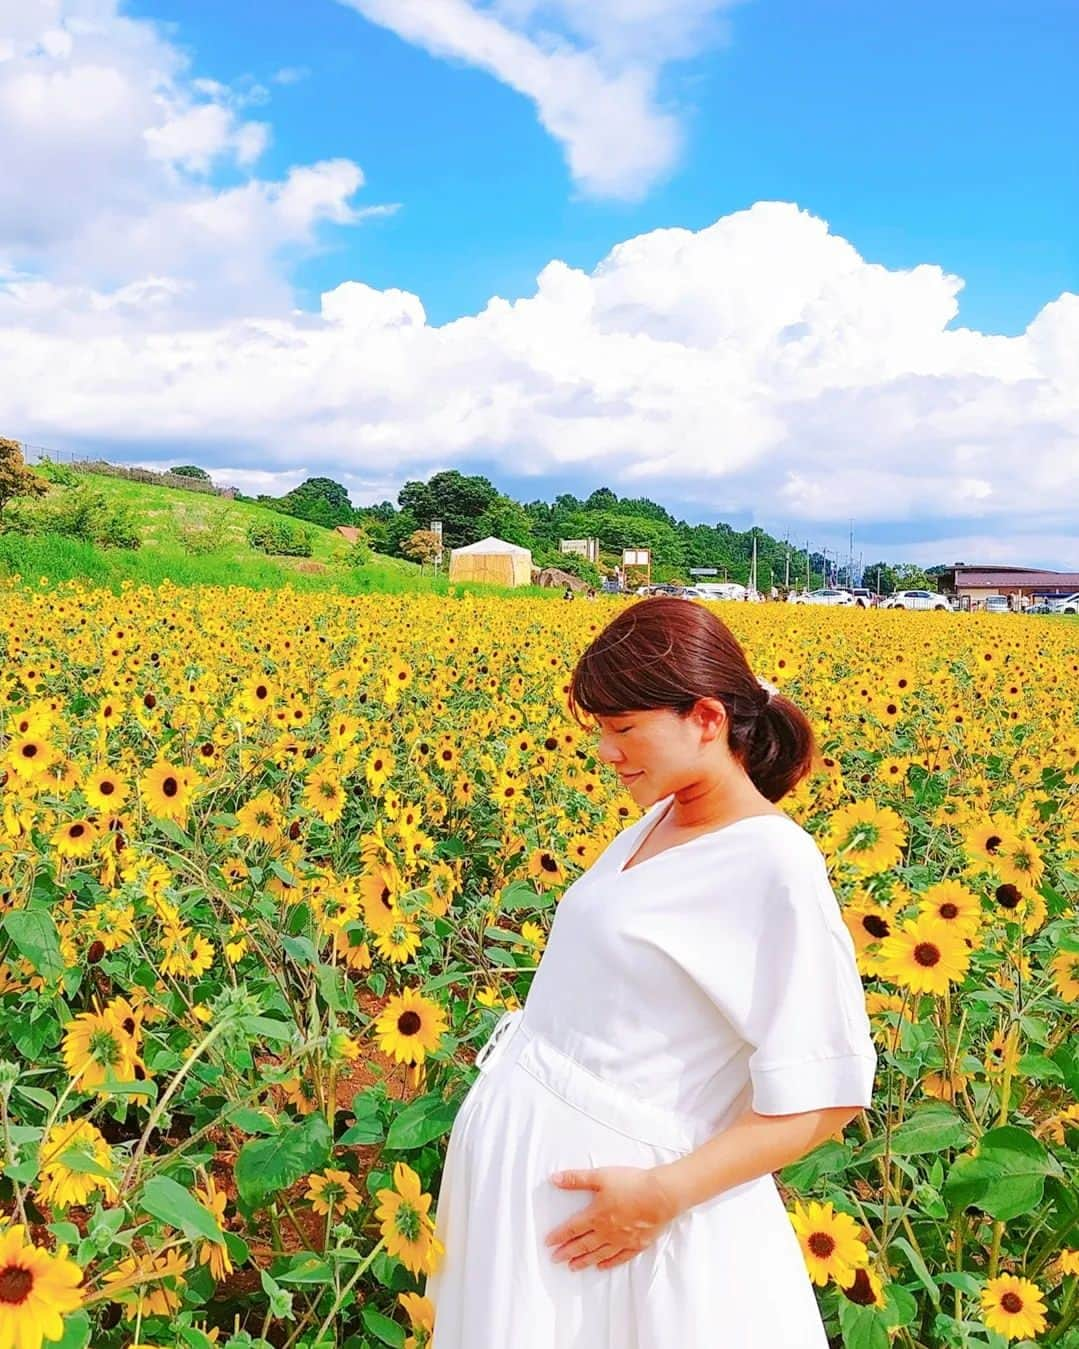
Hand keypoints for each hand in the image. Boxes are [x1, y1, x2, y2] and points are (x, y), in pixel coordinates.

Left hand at [544, 1166, 680, 1271]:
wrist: (661, 1196)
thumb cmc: (631, 1184)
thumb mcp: (600, 1176)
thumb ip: (576, 1179)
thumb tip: (554, 1179)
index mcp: (596, 1215)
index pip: (572, 1228)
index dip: (559, 1235)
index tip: (548, 1243)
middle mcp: (606, 1232)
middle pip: (583, 1244)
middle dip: (567, 1252)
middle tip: (555, 1260)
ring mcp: (622, 1240)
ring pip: (599, 1254)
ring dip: (584, 1261)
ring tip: (572, 1268)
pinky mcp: (637, 1244)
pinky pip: (619, 1258)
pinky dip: (609, 1263)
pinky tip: (601, 1267)